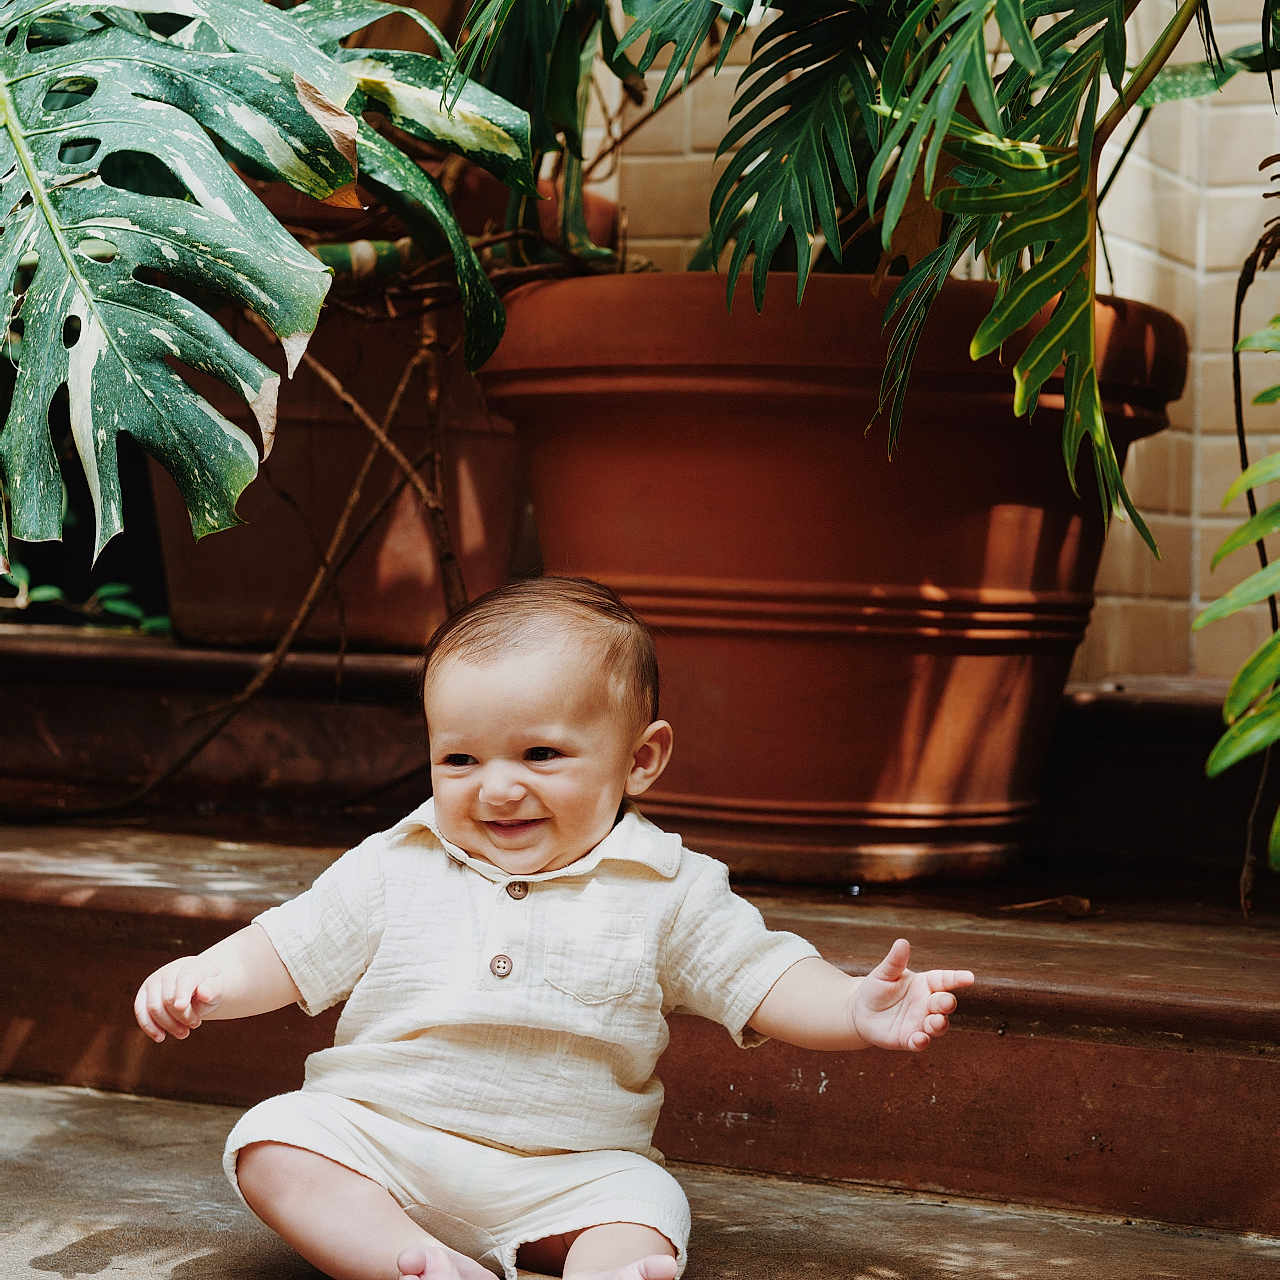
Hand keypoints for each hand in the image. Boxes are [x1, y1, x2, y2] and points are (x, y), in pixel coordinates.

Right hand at [133, 957, 223, 1043]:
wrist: (196, 986)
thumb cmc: (208, 988)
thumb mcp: (216, 988)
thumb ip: (212, 989)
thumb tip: (204, 993)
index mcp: (191, 966)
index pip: (185, 979)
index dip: (182, 993)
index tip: (181, 1006)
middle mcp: (169, 971)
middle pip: (169, 998)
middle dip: (183, 1016)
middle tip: (196, 1024)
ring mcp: (153, 981)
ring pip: (154, 1007)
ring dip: (169, 1025)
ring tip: (184, 1033)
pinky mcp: (143, 994)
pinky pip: (140, 1012)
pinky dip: (149, 1027)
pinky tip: (161, 1037)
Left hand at [852, 938, 973, 1052]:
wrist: (861, 1011)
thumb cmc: (877, 988)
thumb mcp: (885, 973)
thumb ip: (895, 961)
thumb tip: (902, 942)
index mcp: (925, 984)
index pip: (944, 980)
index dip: (957, 978)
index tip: (970, 977)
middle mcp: (927, 1004)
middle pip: (944, 1003)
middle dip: (947, 1003)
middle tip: (945, 1002)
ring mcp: (921, 1023)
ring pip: (938, 1025)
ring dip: (939, 1024)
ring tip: (935, 1022)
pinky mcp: (909, 1039)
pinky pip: (920, 1042)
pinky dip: (921, 1042)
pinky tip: (920, 1039)